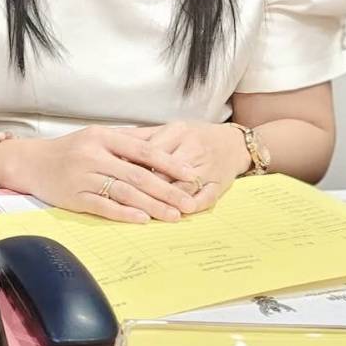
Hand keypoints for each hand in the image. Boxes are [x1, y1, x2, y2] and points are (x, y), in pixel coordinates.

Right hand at [0, 126, 199, 223]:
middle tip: (189, 202)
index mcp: (102, 137)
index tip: (191, 174)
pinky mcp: (73, 197)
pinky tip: (142, 220)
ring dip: (151, 206)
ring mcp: (82, 177)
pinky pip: (103, 206)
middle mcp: (93, 156)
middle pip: (137, 175)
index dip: (169, 163)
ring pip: (124, 192)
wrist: (30, 162)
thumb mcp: (96, 137)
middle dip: (167, 190)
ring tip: (173, 215)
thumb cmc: (69, 150)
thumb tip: (162, 146)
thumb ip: (126, 141)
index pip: (143, 151)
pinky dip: (124, 213)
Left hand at [119, 121, 250, 214]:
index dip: (129, 166)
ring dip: (163, 202)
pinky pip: (203, 199)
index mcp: (178, 132)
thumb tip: (111, 139)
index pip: (149, 151)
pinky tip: (174, 216)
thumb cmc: (195, 137)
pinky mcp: (219, 185)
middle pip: (163, 171)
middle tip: (121, 199)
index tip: (111, 176)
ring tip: (142, 212)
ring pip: (181, 187)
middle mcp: (193, 148)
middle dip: (142, 187)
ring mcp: (207, 168)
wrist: (234, 143)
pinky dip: (188, 208)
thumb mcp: (170, 130)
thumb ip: (142, 136)